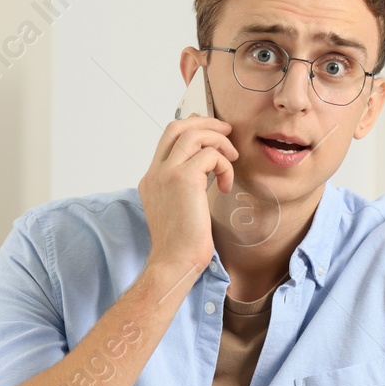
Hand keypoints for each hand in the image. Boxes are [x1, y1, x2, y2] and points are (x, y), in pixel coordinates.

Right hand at [137, 115, 235, 275]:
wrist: (174, 262)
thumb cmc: (181, 245)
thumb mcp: (178, 209)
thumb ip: (184, 186)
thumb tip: (207, 169)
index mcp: (152, 179)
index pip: (168, 139)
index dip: (192, 129)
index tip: (213, 136)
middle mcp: (156, 173)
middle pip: (176, 127)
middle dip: (205, 123)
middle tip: (227, 132)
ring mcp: (167, 174)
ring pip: (193, 134)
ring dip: (219, 142)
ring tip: (232, 159)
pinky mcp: (184, 179)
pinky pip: (210, 155)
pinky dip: (225, 166)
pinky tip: (226, 186)